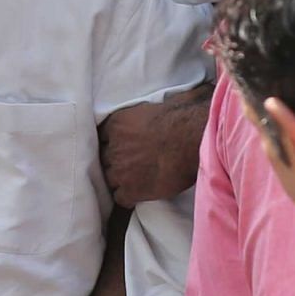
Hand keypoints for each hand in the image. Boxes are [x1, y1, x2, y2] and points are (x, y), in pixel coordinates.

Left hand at [98, 84, 209, 207]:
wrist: (191, 140)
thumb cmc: (183, 117)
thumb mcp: (162, 103)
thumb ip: (152, 109)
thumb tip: (176, 97)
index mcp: (117, 124)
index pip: (103, 136)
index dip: (113, 143)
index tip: (124, 146)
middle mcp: (113, 147)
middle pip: (105, 158)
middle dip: (116, 161)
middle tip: (133, 163)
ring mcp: (119, 170)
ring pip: (110, 179)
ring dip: (121, 179)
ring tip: (136, 179)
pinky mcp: (130, 190)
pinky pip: (120, 197)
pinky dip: (129, 196)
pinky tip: (141, 192)